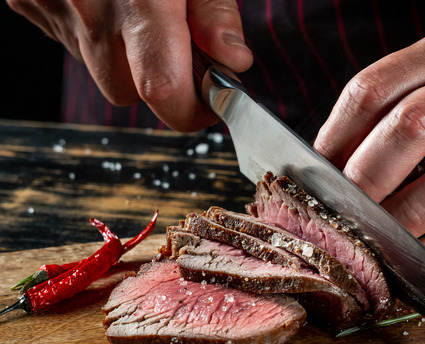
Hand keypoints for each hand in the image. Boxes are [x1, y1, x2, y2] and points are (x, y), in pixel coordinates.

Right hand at [6, 0, 252, 131]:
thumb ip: (214, 9)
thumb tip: (233, 60)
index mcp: (139, 0)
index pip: (162, 90)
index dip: (191, 110)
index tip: (210, 102)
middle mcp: (87, 8)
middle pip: (125, 91)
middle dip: (157, 82)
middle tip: (179, 49)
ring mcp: (49, 3)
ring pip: (95, 68)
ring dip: (122, 55)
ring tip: (137, 9)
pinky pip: (67, 38)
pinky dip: (91, 31)